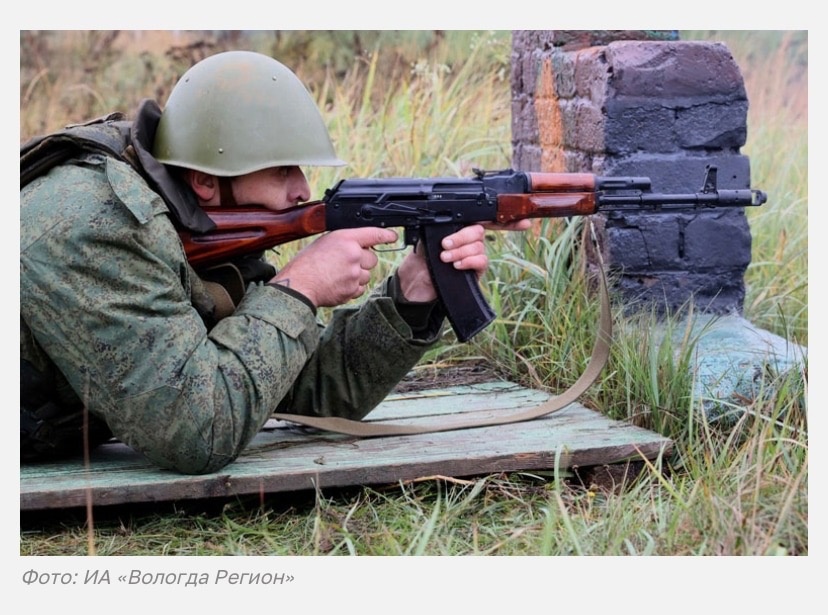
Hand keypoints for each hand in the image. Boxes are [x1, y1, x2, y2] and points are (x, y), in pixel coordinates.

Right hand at [271, 227, 397, 306]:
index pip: (373, 234)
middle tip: (345, 262)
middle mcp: (353, 255)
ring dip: (358, 275)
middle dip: (363, 261)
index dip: (386, 236)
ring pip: (367, 274)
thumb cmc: (307, 263)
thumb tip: (359, 245)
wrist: (299, 285)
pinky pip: (360, 288)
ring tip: (338, 274)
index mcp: (345, 239)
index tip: (393, 237)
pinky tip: (338, 283)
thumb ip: (345, 242)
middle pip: (372, 258)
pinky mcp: (353, 290)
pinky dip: (352, 287)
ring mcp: (354, 274)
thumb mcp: (324, 242)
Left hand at [396, 221, 530, 302]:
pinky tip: (457, 265)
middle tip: (445, 245)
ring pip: (478, 246)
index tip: (522, 221)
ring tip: (445, 257)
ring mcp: (475, 255)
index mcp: (462, 226)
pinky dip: (468, 261)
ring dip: (460, 251)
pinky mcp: (476, 271)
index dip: (505, 218)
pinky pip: (481, 261)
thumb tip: (446, 219)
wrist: (417, 280)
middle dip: (462, 237)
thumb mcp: (427, 236)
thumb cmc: (422, 256)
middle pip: (479, 231)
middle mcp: (472, 240)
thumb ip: (442, 227)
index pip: (484, 218)